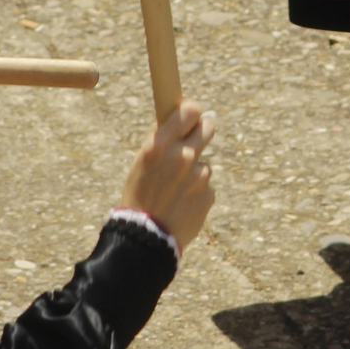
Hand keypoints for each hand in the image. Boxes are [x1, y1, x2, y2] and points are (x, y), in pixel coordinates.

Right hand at [122, 99, 216, 249]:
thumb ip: (163, 141)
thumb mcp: (143, 162)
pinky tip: (182, 204)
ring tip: (175, 190)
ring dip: (195, 172)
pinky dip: (197, 193)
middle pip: (207, 128)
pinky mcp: (208, 195)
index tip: (192, 115)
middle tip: (198, 137)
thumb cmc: (140, 196)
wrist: (146, 237)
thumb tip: (185, 118)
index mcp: (160, 145)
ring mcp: (199, 176)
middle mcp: (182, 156)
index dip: (192, 112)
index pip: (190, 111)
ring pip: (204, 164)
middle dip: (203, 130)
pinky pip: (206, 187)